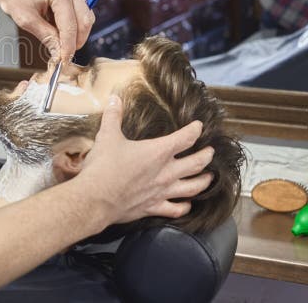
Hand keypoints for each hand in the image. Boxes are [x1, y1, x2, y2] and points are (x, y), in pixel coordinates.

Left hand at [0, 0, 94, 62]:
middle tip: (64, 54)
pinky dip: (71, 22)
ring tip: (59, 42)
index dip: (69, 47)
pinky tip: (58, 28)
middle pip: (85, 21)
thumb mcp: (26, 19)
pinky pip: (78, 9)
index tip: (64, 61)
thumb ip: (46, 37)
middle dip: (77, 40)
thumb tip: (58, 53)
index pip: (71, 26)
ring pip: (84, 15)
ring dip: (75, 32)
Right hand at [79, 96, 214, 225]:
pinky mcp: (154, 207)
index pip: (185, 138)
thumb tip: (114, 98)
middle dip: (206, 156)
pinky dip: (184, 207)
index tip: (199, 126)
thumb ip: (113, 116)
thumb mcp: (107, 136)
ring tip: (209, 178)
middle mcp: (166, 172)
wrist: (96, 198)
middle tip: (211, 152)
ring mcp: (162, 191)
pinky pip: (176, 209)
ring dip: (204, 182)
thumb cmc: (103, 166)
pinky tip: (187, 205)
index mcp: (158, 151)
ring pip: (193, 187)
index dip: (195, 130)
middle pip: (196, 163)